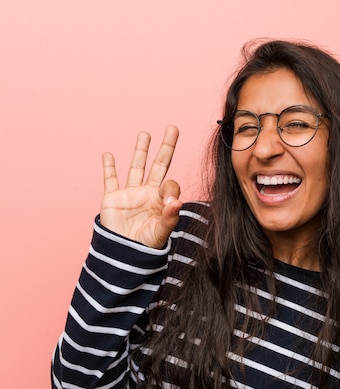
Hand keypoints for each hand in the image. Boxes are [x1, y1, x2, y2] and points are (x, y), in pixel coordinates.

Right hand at [100, 125, 182, 248]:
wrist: (124, 256)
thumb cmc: (146, 246)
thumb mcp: (161, 232)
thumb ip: (169, 218)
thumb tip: (177, 202)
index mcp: (162, 200)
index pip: (170, 184)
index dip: (170, 189)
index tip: (169, 202)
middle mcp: (148, 193)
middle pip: (159, 165)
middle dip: (166, 147)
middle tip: (172, 128)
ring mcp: (130, 194)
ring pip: (136, 167)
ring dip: (141, 150)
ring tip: (145, 134)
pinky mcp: (113, 198)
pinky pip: (110, 180)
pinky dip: (108, 167)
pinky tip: (108, 155)